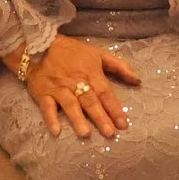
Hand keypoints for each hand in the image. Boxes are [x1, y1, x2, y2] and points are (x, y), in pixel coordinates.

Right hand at [24, 35, 142, 139]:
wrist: (40, 45)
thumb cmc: (73, 52)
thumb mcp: (98, 54)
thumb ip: (120, 67)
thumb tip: (138, 80)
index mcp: (91, 73)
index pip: (105, 93)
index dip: (114, 108)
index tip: (123, 124)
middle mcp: (76, 82)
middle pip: (90, 101)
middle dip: (100, 117)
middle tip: (109, 133)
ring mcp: (59, 89)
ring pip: (70, 105)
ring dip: (78, 119)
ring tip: (86, 134)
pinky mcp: (43, 93)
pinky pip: (46, 107)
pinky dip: (50, 119)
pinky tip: (56, 131)